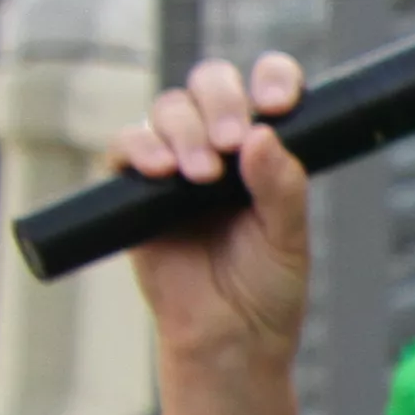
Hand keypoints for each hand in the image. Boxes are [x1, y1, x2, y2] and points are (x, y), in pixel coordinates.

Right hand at [114, 54, 317, 372]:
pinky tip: (160, 170)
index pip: (267, 88)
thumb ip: (282, 187)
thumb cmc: (266, 286)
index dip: (271, 79)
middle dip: (221, 102)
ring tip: (201, 176)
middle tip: (231, 141)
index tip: (277, 103)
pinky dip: (140, 148)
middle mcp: (220, 145)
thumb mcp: (288, 237)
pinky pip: (126, 146)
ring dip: (184, 131)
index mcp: (266, 148)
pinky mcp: (134, 189)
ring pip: (169, 110)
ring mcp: (176, 162)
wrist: (226, 336)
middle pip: (211, 86)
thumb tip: (263, 134)